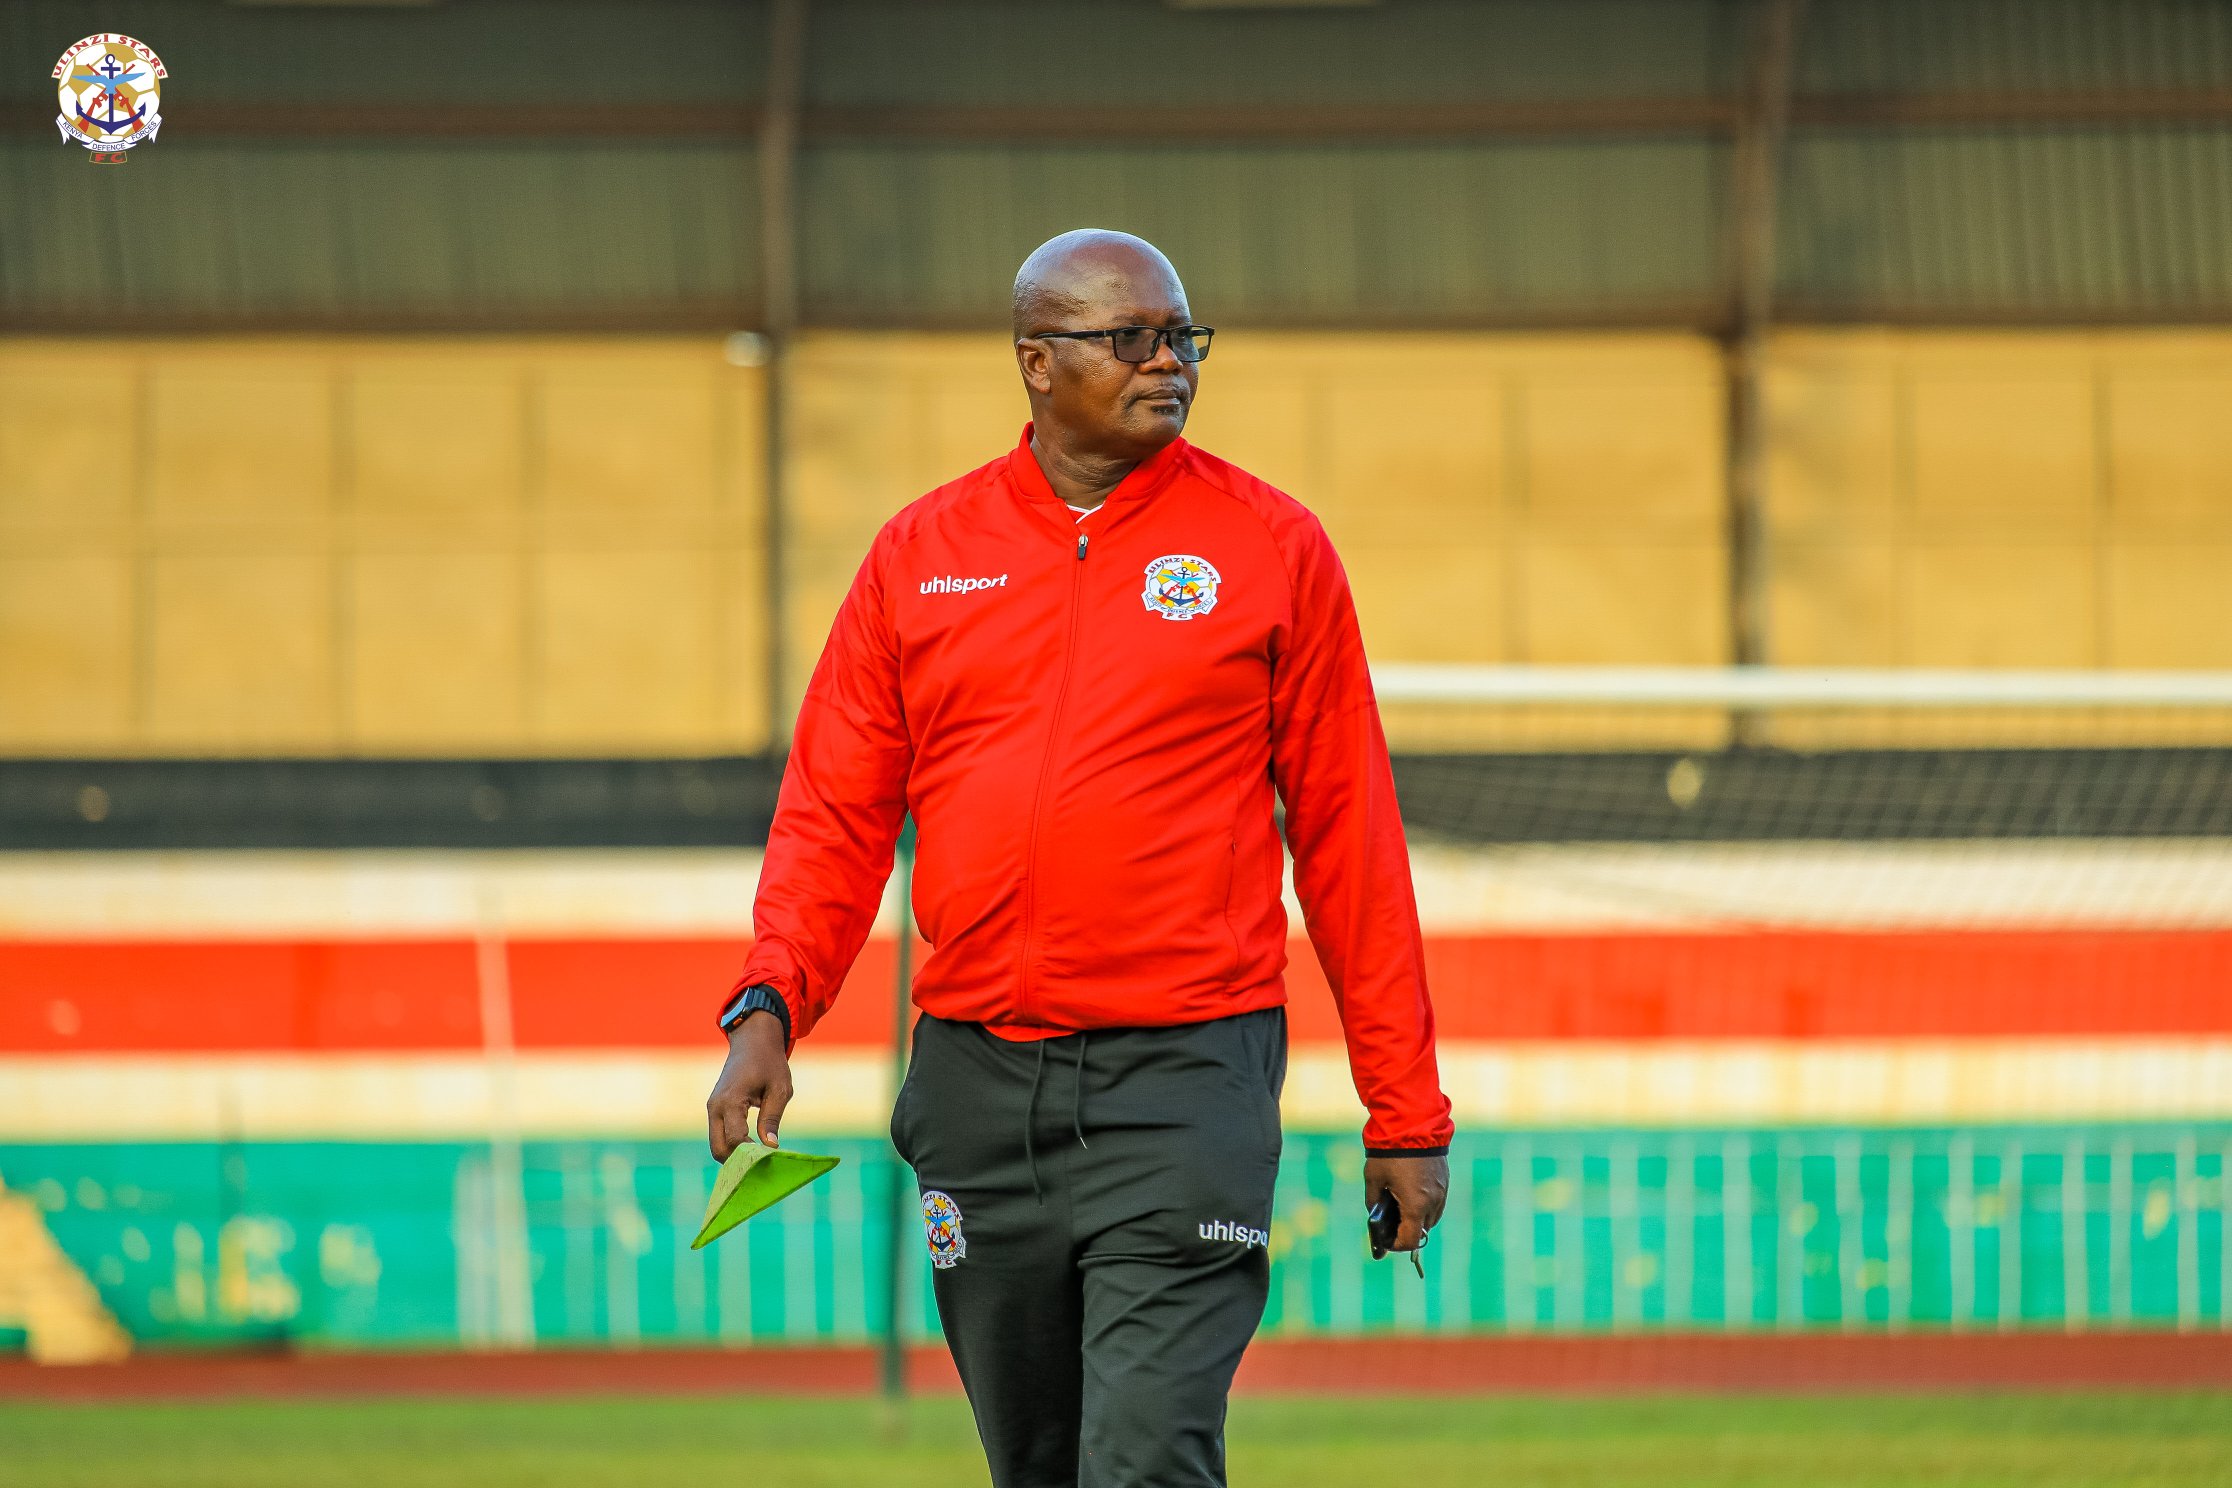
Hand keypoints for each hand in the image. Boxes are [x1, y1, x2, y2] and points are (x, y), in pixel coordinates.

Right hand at [706, 1012, 792, 1158]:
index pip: (736, 1139)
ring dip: (735, 1154)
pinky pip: (719, 1135)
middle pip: (718, 1149)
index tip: (770, 1159)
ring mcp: (712, 1109)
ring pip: (716, 1145)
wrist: (752, 1041)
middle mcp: (715, 1107)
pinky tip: (752, 1147)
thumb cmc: (770, 1063)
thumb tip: (770, 1146)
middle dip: (738, 1161)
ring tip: (759, 1157)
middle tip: (762, 1164)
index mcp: (731, 1101)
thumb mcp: (779, 1089)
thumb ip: (772, 1118)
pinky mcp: (715, 1110)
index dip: (752, 1154)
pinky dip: (732, 1145)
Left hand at [1363, 1152, 1449, 1252]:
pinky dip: (1425, 1206)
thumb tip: (1375, 1214)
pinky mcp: (1444, 1181)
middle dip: (1407, 1232)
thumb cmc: (1389, 1153)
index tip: (1386, 1242)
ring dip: (1418, 1219)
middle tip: (1391, 1225)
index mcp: (1415, 1206)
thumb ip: (1373, 1201)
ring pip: (1432, 1218)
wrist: (1413, 1124)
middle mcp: (1433, 1203)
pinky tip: (1411, 1195)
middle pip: (1422, 1231)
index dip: (1397, 1245)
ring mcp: (1441, 1192)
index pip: (1410, 1240)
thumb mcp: (1374, 1178)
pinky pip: (1437, 1203)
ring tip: (1400, 1208)